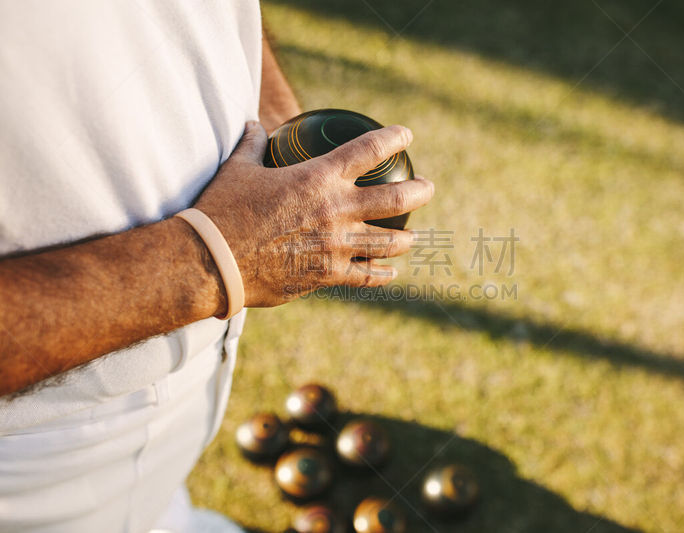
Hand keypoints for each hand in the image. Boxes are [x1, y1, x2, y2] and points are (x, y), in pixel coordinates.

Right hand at [192, 121, 434, 307]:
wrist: (211, 261)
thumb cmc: (222, 211)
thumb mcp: (237, 169)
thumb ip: (251, 145)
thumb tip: (252, 126)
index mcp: (317, 177)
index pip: (367, 151)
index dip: (392, 140)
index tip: (406, 136)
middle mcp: (335, 210)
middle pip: (394, 198)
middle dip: (418, 192)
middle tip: (427, 188)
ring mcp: (336, 245)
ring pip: (388, 241)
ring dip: (406, 239)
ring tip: (414, 238)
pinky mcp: (327, 275)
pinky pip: (366, 276)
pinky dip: (383, 274)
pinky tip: (392, 273)